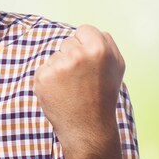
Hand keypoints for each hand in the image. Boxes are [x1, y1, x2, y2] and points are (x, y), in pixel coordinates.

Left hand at [33, 25, 124, 154]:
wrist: (87, 128)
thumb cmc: (103, 97)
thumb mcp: (117, 67)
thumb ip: (108, 44)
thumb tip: (94, 31)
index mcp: (99, 49)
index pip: (84, 30)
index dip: (86, 44)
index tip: (88, 61)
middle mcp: (78, 55)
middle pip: (67, 42)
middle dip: (72, 56)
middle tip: (81, 79)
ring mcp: (58, 67)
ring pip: (54, 56)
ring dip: (60, 69)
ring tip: (71, 88)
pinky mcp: (42, 78)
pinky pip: (43, 69)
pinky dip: (48, 80)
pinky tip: (60, 93)